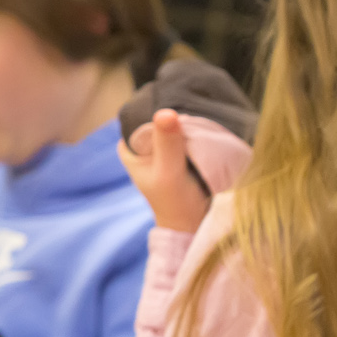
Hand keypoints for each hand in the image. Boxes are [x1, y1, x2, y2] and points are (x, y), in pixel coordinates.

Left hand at [118, 108, 209, 231]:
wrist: (195, 223)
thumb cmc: (176, 203)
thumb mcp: (169, 173)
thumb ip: (167, 144)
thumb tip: (166, 113)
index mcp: (129, 147)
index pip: (145, 116)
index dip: (164, 115)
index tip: (183, 124)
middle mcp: (142, 144)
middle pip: (162, 119)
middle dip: (179, 120)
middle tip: (198, 126)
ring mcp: (161, 148)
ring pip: (176, 125)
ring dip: (191, 126)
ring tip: (204, 131)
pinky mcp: (178, 153)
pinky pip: (187, 134)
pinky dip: (196, 135)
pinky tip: (207, 135)